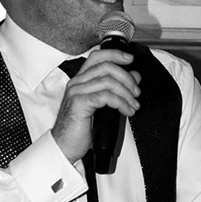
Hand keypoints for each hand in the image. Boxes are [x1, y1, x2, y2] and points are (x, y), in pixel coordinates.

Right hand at [51, 49, 140, 163]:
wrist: (65, 146)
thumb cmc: (79, 129)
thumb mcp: (102, 106)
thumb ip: (116, 89)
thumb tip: (133, 76)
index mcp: (80, 81)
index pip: (97, 57)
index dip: (115, 55)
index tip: (130, 59)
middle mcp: (77, 83)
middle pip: (105, 66)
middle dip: (126, 77)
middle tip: (136, 91)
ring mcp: (76, 92)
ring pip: (108, 81)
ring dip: (126, 93)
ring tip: (133, 105)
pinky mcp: (79, 103)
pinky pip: (105, 96)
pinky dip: (121, 102)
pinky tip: (126, 110)